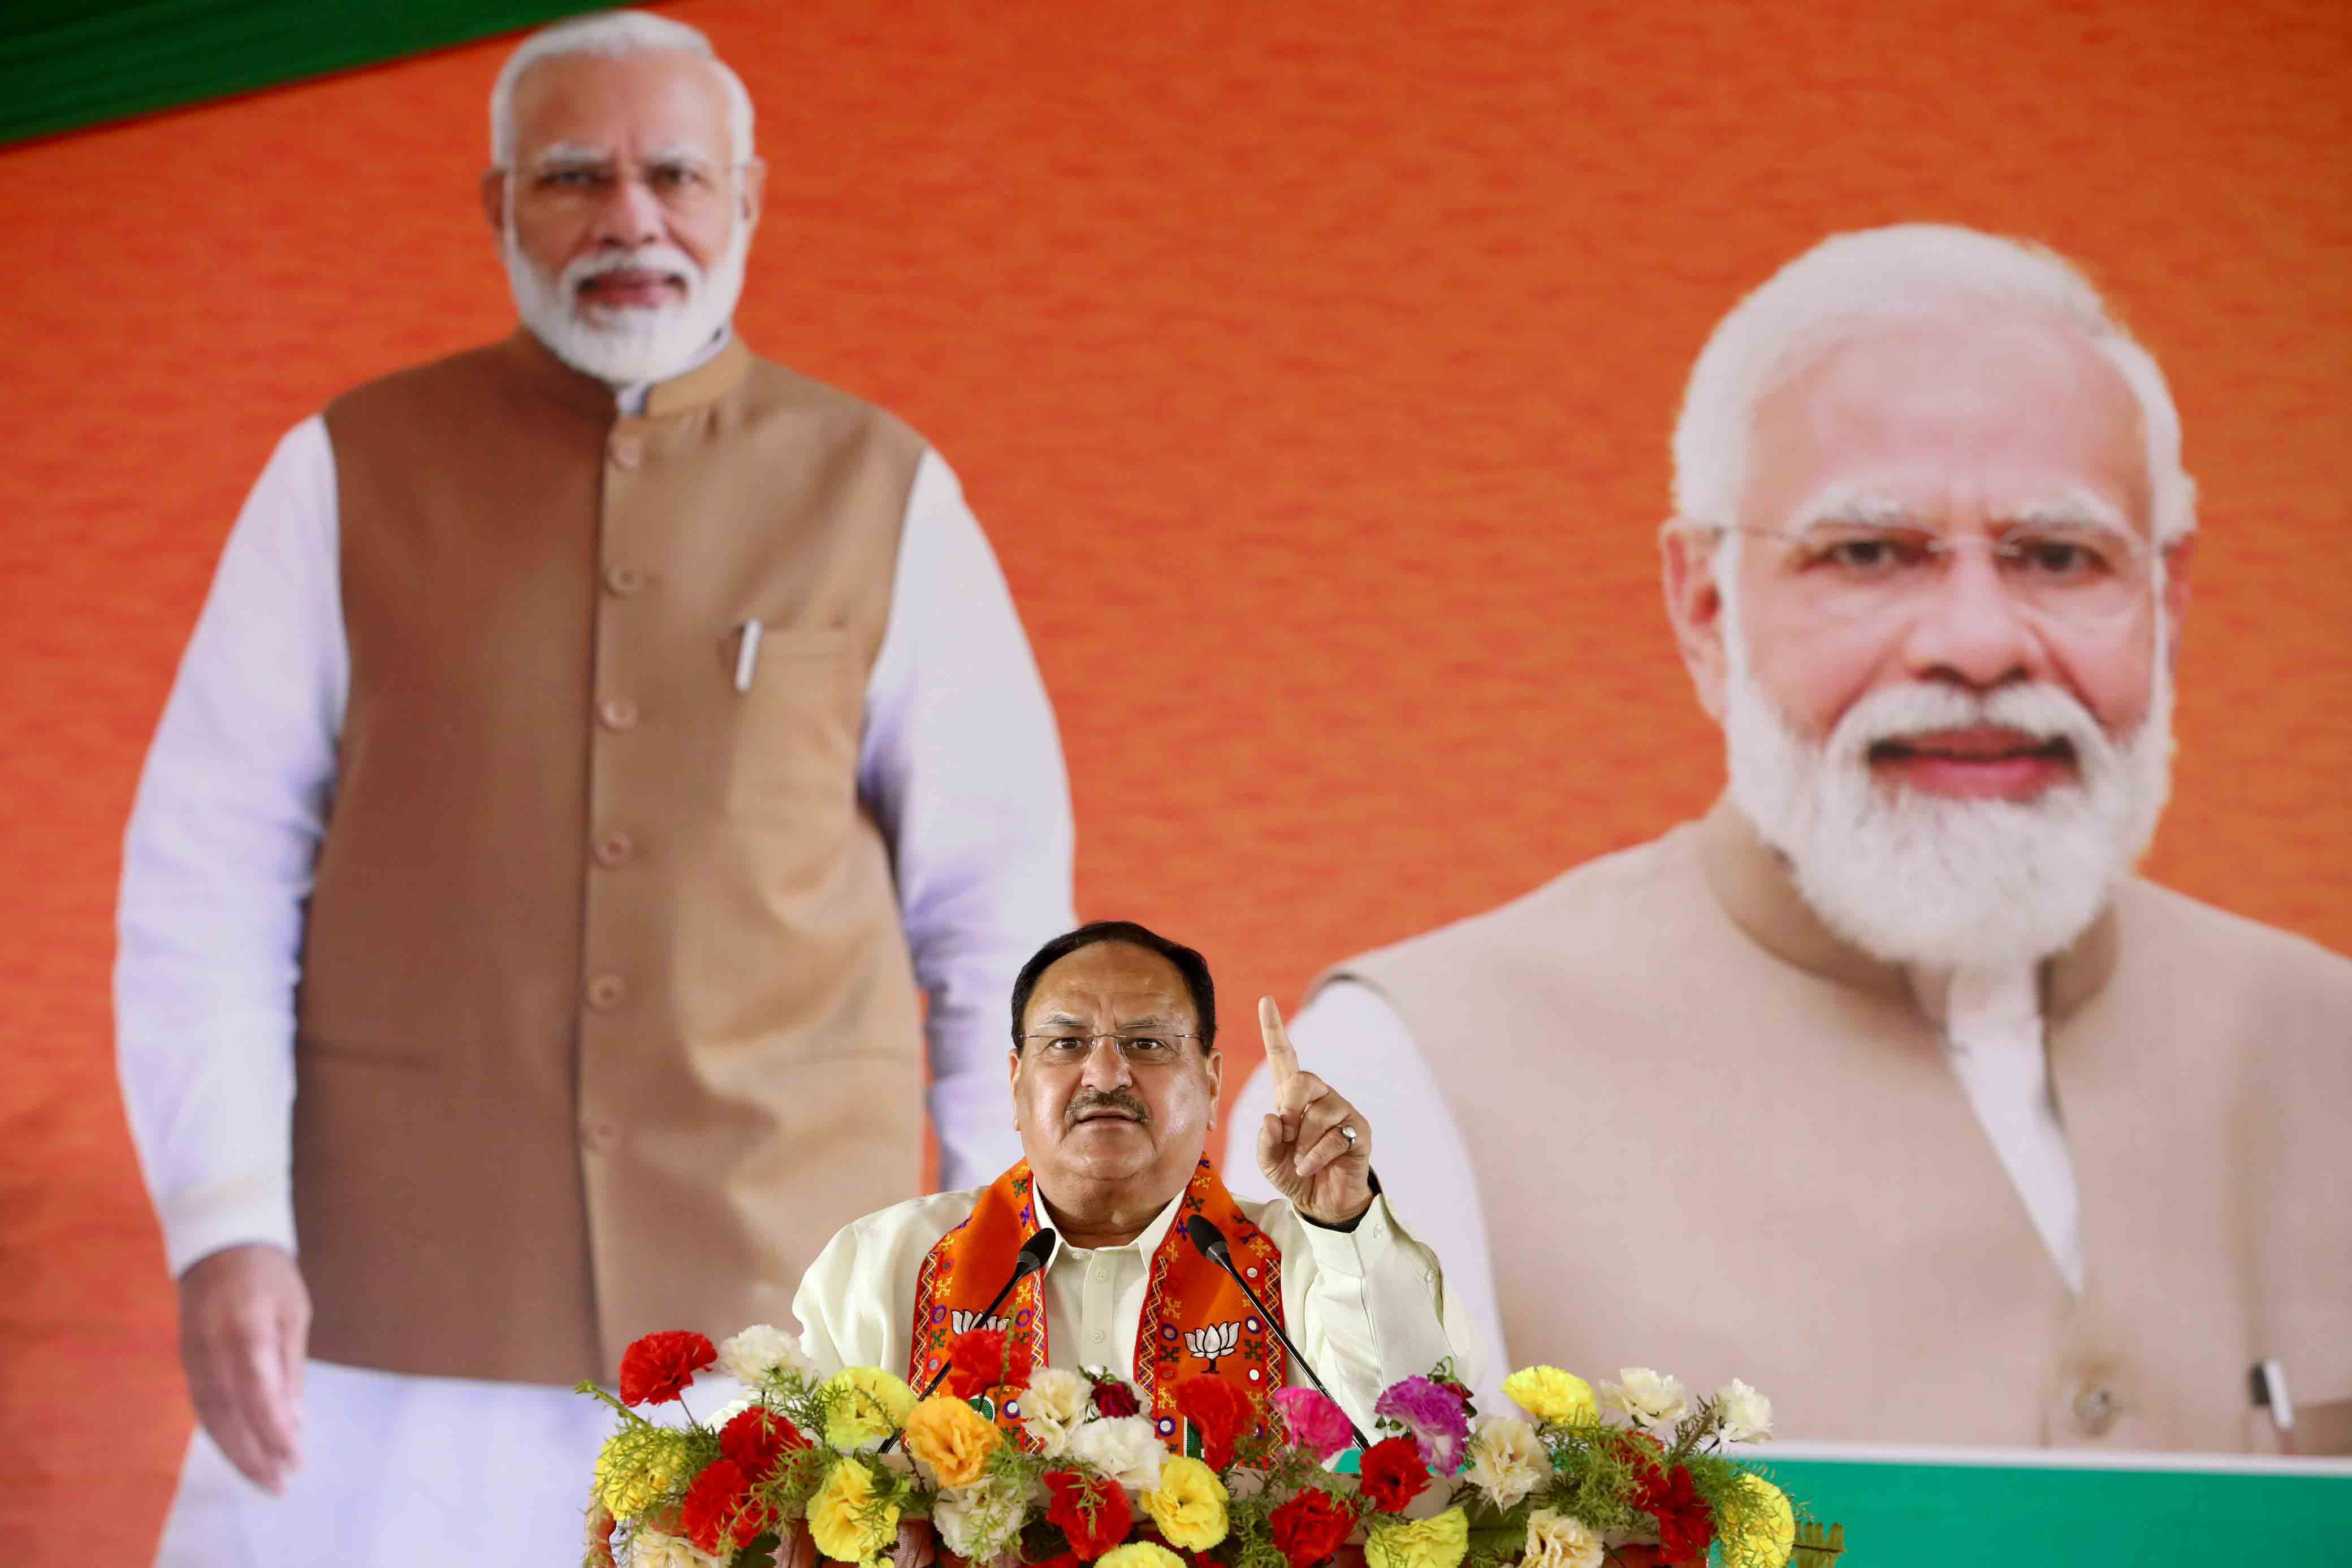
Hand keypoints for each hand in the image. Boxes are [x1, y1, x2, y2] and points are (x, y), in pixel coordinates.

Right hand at [177, 1242, 309, 1492]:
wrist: (217, 1243)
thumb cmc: (268, 1275)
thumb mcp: (293, 1312)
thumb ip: (290, 1367)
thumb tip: (294, 1421)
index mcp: (246, 1329)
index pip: (259, 1392)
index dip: (274, 1431)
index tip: (295, 1460)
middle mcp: (213, 1347)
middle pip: (231, 1413)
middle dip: (255, 1454)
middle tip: (280, 1484)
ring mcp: (193, 1355)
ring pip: (211, 1416)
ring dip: (236, 1452)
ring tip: (264, 1478)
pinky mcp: (185, 1360)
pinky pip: (202, 1406)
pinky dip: (220, 1433)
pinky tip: (239, 1451)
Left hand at [1253, 997, 1373, 1225]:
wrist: (1323, 1203)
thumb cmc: (1294, 1172)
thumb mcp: (1268, 1161)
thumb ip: (1264, 1142)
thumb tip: (1272, 1117)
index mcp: (1292, 1096)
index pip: (1284, 1057)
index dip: (1274, 1030)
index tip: (1264, 1001)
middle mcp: (1319, 1096)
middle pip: (1301, 1080)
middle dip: (1289, 1109)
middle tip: (1286, 1135)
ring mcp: (1341, 1111)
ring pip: (1318, 1113)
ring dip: (1301, 1143)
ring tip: (1300, 1159)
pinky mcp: (1358, 1130)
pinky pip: (1334, 1136)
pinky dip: (1315, 1156)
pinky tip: (1309, 1167)